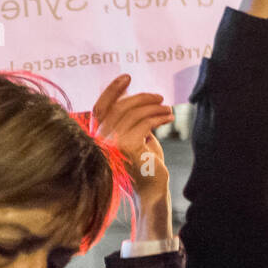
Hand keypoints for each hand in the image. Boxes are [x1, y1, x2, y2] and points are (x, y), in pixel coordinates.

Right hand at [92, 75, 174, 237]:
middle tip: (160, 97)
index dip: (112, 90)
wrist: (150, 191)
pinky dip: (159, 117)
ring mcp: (111, 144)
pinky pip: (144, 123)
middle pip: (119, 107)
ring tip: (168, 111)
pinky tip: (169, 117)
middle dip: (141, 98)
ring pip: (134, 114)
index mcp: (98, 136)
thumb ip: (130, 120)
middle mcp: (99, 140)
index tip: (127, 77)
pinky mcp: (127, 147)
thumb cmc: (144, 164)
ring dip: (154, 108)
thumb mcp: (135, 137)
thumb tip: (139, 97)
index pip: (100, 108)